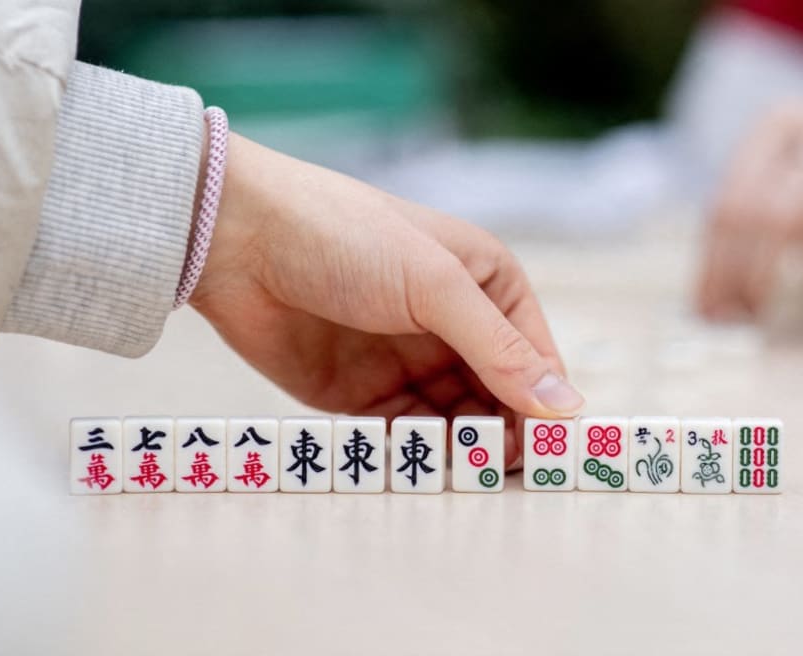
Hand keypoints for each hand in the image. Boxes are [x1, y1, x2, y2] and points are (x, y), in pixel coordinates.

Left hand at [189, 134, 583, 466]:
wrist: (237, 242)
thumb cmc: (344, 236)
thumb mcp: (434, 284)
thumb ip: (498, 349)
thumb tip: (564, 405)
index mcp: (485, 284)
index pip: (535, 357)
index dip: (548, 405)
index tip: (556, 453)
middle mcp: (453, 325)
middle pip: (500, 397)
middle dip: (506, 433)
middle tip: (504, 469)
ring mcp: (409, 361)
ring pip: (457, 421)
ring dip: (463, 447)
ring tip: (464, 469)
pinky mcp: (364, 394)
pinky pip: (406, 433)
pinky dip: (417, 452)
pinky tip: (420, 463)